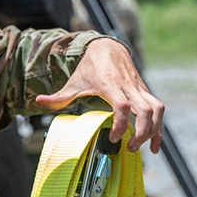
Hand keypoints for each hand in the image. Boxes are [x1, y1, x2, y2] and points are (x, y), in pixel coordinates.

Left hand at [35, 38, 165, 152]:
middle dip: (142, 132)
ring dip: (155, 130)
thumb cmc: (90, 67)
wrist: (107, 47)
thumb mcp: (73, 81)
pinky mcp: (145, 92)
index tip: (114, 139)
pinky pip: (158, 109)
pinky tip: (155, 144)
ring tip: (148, 149)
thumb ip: (58, 96)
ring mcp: (139, 89)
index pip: (122, 106)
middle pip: (146, 110)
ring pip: (156, 109)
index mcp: (110, 85)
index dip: (121, 124)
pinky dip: (159, 127)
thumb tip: (37, 102)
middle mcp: (128, 87)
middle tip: (130, 148)